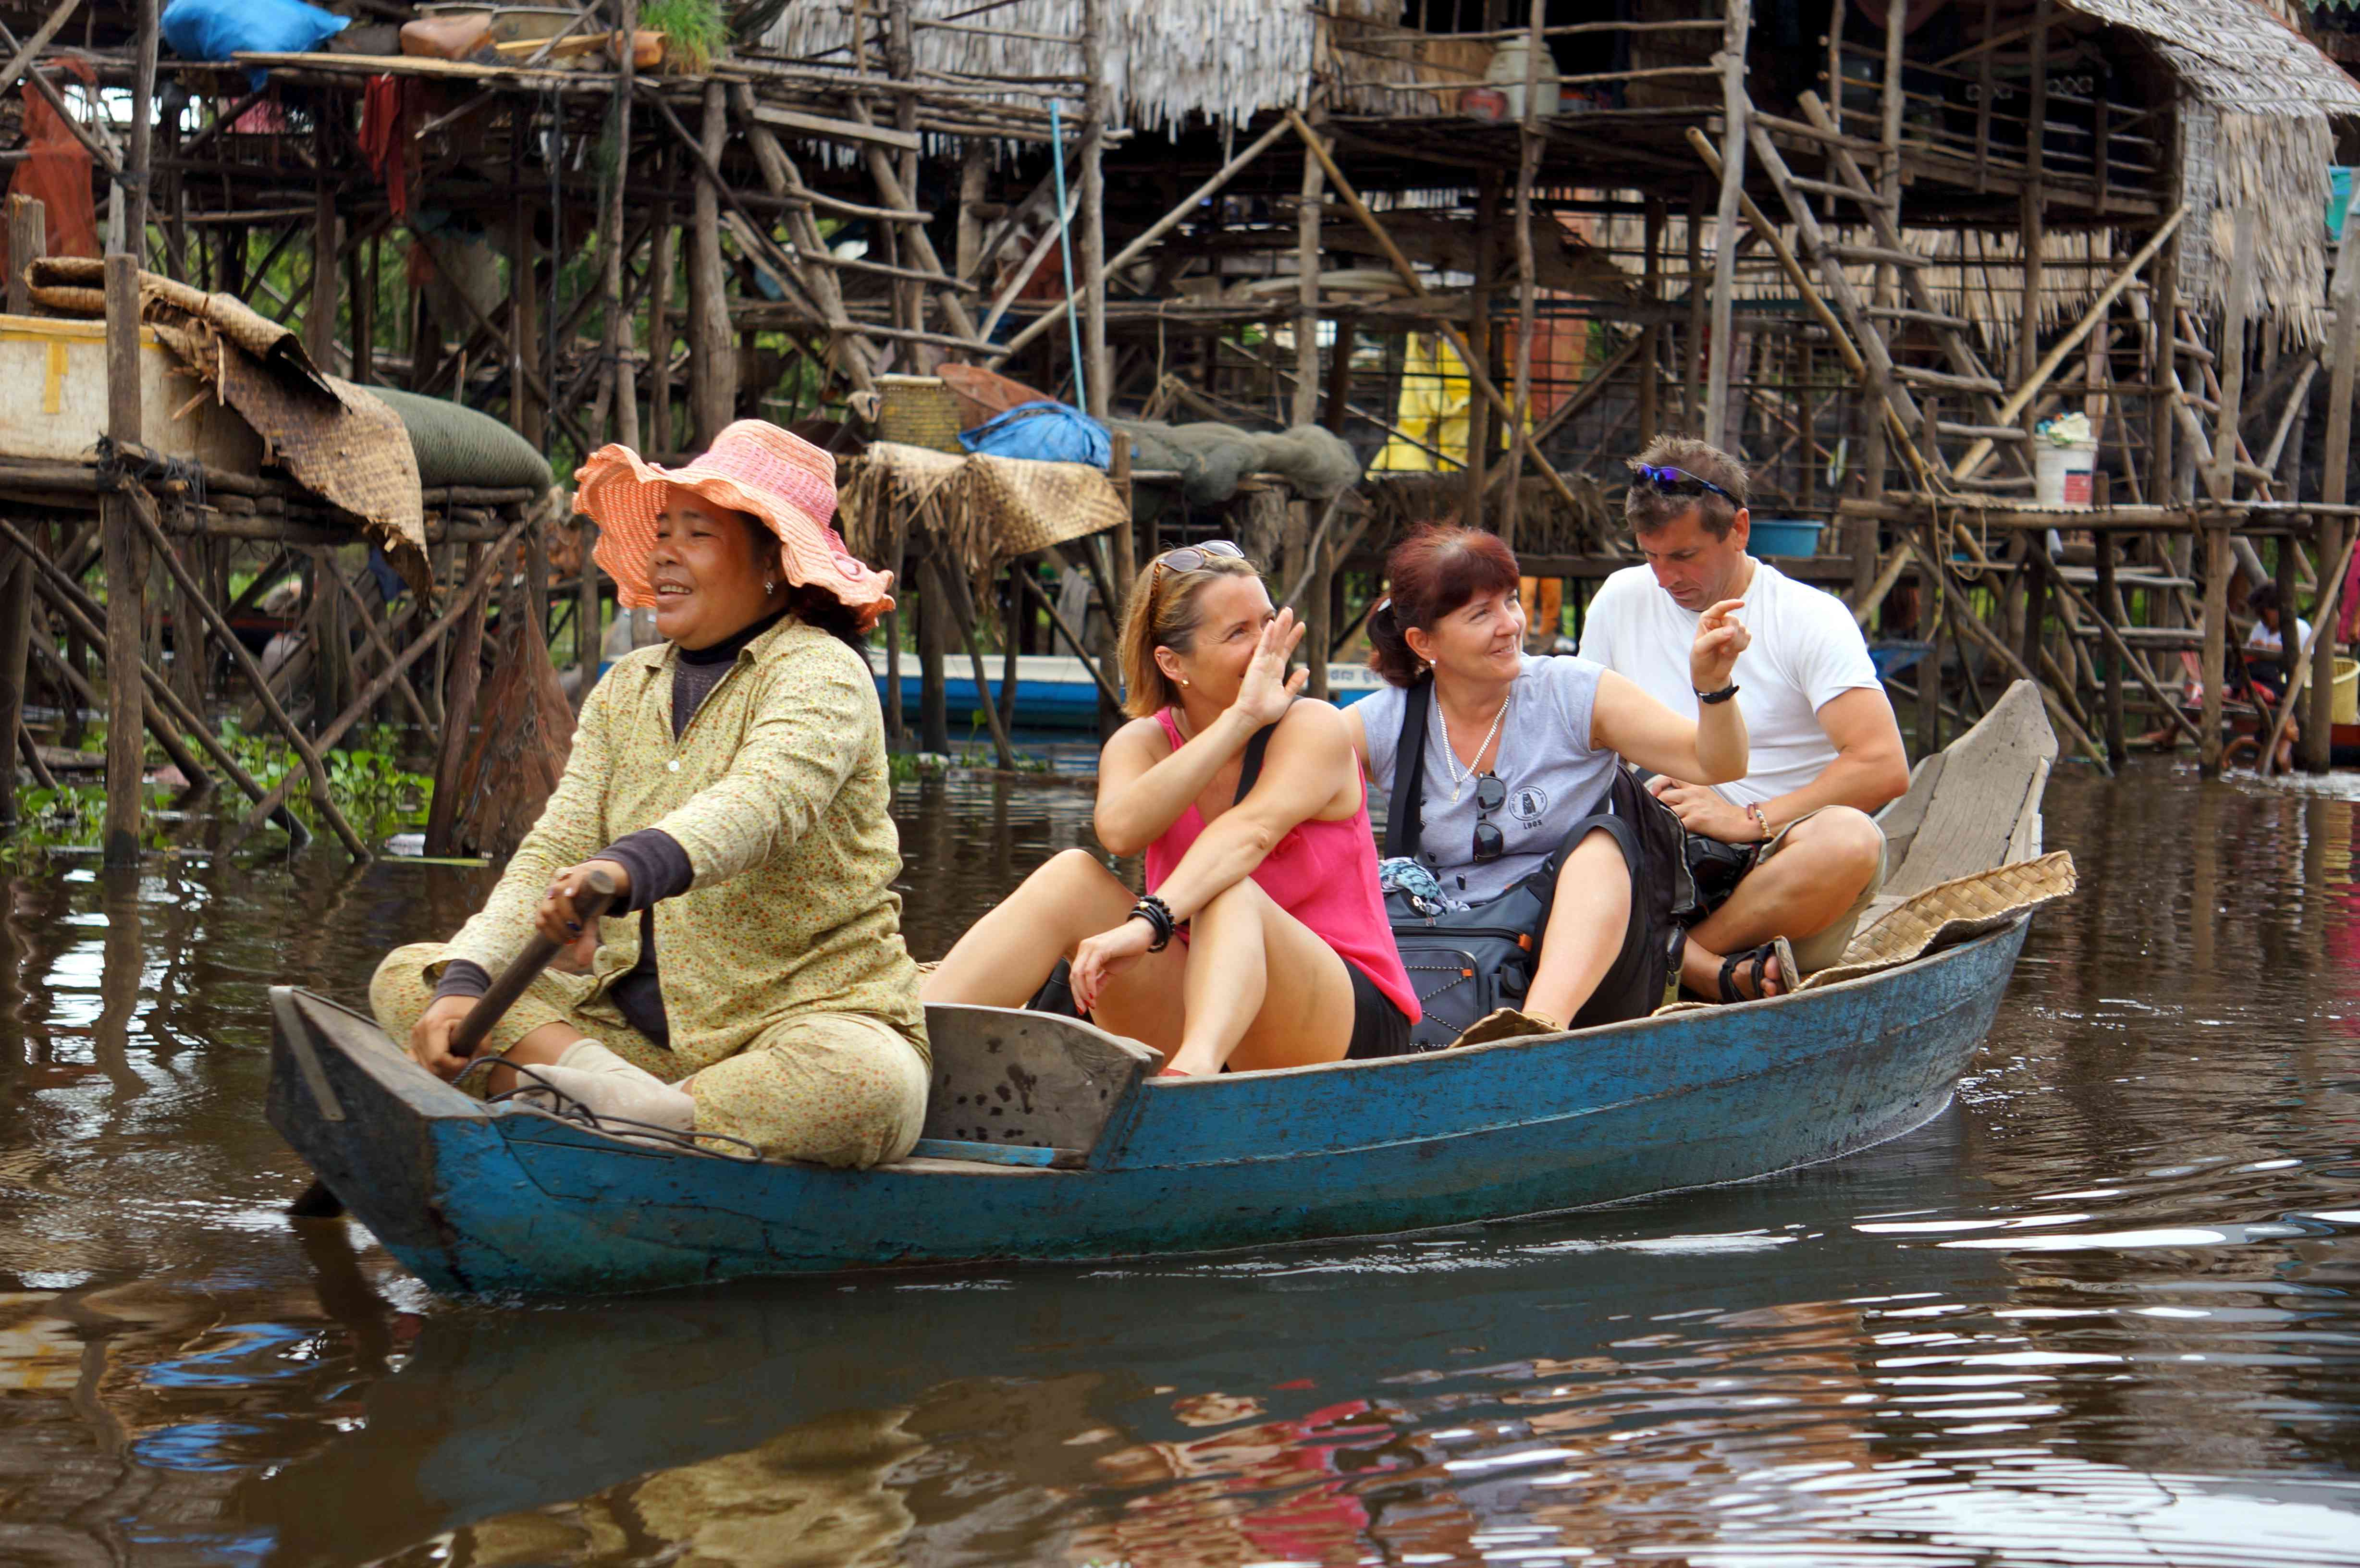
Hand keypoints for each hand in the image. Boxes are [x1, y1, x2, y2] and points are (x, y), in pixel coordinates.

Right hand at [409, 993, 478, 1081]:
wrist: (455, 994)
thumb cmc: (468, 1008)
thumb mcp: (480, 1024)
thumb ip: (481, 1048)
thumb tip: (472, 1067)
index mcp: (433, 1026)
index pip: (438, 1059)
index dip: (455, 1065)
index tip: (467, 1060)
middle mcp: (418, 1033)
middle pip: (431, 1068)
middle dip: (451, 1071)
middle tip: (465, 1063)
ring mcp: (413, 1039)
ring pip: (425, 1069)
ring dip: (443, 1073)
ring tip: (457, 1063)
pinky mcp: (413, 1044)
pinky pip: (420, 1064)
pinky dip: (434, 1069)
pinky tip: (446, 1065)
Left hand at [536, 858, 629, 970]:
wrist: (607, 880)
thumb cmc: (591, 903)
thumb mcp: (587, 923)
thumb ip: (583, 940)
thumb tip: (583, 963)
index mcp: (550, 902)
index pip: (540, 920)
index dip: (550, 933)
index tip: (566, 942)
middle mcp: (554, 890)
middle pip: (546, 910)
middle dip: (559, 927)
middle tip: (574, 934)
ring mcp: (566, 879)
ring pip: (556, 894)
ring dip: (566, 913)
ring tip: (579, 924)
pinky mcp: (581, 872)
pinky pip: (573, 877)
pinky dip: (571, 886)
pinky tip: (573, 895)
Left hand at [1068, 915, 1155, 1014]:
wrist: (1143, 934)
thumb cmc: (1129, 950)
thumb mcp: (1112, 970)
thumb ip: (1100, 981)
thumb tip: (1092, 996)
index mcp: (1086, 952)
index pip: (1075, 975)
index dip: (1077, 993)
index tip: (1083, 1007)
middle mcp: (1084, 948)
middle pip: (1073, 976)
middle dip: (1077, 995)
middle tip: (1083, 1009)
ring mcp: (1090, 947)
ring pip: (1078, 974)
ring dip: (1083, 992)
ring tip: (1091, 1004)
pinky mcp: (1099, 948)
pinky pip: (1089, 970)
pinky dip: (1089, 985)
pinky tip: (1094, 995)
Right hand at [1229, 610, 1309, 729]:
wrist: (1252, 717)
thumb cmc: (1267, 711)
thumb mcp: (1286, 696)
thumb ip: (1295, 682)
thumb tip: (1306, 669)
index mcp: (1277, 671)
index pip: (1287, 650)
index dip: (1294, 638)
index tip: (1301, 625)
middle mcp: (1270, 664)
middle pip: (1280, 641)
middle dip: (1286, 626)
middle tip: (1291, 610)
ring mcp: (1262, 663)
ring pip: (1273, 640)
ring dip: (1279, 626)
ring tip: (1286, 611)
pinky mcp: (1256, 665)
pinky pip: (1263, 647)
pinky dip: (1267, 635)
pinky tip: (1272, 624)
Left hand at [1645, 773, 1754, 841]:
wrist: (1740, 822)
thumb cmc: (1722, 813)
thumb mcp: (1705, 796)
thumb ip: (1689, 796)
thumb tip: (1669, 803)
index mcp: (1695, 786)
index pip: (1670, 778)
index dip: (1658, 785)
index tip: (1654, 794)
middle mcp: (1693, 793)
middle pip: (1664, 796)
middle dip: (1655, 806)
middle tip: (1653, 814)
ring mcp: (1694, 806)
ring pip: (1667, 810)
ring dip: (1661, 818)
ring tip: (1659, 825)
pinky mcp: (1697, 819)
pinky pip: (1676, 823)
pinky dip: (1670, 828)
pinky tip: (1668, 833)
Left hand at [1689, 598, 1749, 692]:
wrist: (1709, 674)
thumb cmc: (1700, 658)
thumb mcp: (1701, 648)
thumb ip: (1715, 637)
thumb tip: (1731, 630)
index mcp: (1707, 619)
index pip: (1720, 608)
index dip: (1730, 604)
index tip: (1741, 604)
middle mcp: (1720, 621)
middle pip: (1734, 620)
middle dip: (1730, 636)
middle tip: (1722, 649)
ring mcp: (1731, 629)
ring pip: (1742, 629)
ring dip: (1735, 643)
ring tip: (1724, 651)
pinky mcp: (1740, 637)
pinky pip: (1747, 637)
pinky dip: (1741, 646)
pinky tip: (1731, 652)